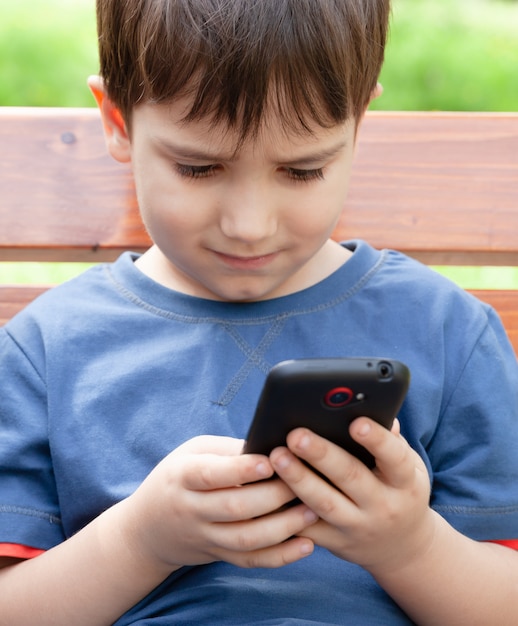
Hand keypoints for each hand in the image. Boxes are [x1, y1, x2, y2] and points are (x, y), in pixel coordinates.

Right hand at [119, 436, 317, 572]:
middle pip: (234, 507)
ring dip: (283, 527)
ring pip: (245, 538)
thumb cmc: (179, 476)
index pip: (210, 474)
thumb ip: (228, 450)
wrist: (148, 528)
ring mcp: (205, 537)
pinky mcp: (219, 555)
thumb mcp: (193, 452)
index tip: (270, 461)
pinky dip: (281, 556)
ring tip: (312, 510)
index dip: (240, 470)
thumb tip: (272, 445)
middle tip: (303, 481)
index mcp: (183, 476)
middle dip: (273, 495)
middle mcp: (191, 509)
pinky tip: (306, 545)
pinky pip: (251, 560)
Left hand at [269, 418, 435, 573]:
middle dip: (321, 455)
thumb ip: (391, 440)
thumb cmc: (399, 491)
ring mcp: (357, 527)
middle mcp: (383, 506)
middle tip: (296, 435)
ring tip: (276, 456)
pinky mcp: (334, 542)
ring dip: (298, 479)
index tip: (356, 422)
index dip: (376, 440)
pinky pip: (307, 526)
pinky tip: (268, 488)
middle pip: (350, 477)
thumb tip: (376, 407)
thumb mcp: (408, 467)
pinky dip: (286, 509)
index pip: (395, 458)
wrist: (400, 548)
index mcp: (405, 482)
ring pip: (324, 503)